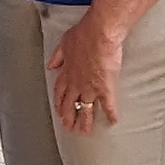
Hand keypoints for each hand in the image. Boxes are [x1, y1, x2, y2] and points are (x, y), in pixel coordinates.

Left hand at [46, 13, 125, 134]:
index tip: (59, 110)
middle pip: (70, 105)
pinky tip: (112, 121)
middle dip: (69, 117)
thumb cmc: (84, 34)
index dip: (59, 102)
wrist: (99, 33)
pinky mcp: (105, 88)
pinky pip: (108, 105)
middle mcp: (76, 83)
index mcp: (67, 73)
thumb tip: (51, 65)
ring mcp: (90, 88)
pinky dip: (110, 114)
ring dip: (85, 121)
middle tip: (69, 127)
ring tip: (85, 131)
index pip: (60, 92)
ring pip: (86, 109)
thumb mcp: (64, 43)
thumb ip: (58, 56)